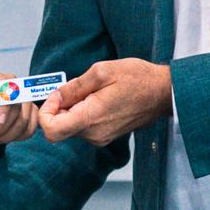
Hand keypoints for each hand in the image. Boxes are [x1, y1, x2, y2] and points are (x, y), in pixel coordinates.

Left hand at [0, 71, 39, 167]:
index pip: (7, 88)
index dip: (6, 106)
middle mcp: (9, 84)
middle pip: (18, 104)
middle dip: (5, 125)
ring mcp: (21, 96)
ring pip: (26, 117)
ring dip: (11, 133)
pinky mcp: (29, 109)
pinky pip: (32, 124)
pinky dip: (19, 135)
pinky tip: (6, 136)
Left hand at [38, 58, 171, 146]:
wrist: (164, 93)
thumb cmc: (137, 79)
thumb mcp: (101, 72)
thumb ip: (73, 87)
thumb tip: (55, 97)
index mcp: (90, 119)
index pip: (51, 131)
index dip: (46, 113)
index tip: (56, 96)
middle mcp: (93, 135)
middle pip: (60, 126)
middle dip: (61, 106)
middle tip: (79, 87)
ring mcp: (100, 138)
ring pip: (71, 125)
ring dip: (74, 107)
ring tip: (94, 91)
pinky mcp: (105, 136)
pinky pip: (84, 125)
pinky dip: (83, 111)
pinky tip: (99, 98)